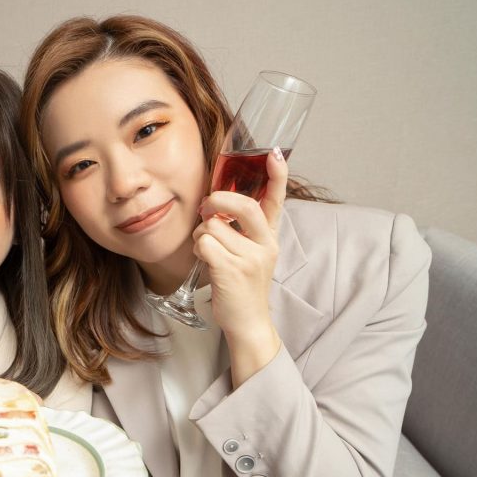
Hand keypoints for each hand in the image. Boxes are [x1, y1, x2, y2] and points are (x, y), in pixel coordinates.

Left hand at [193, 147, 286, 385]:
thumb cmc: (243, 286)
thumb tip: (216, 204)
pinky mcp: (232, 271)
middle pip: (242, 206)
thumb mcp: (252, 254)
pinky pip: (205, 244)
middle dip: (217, 201)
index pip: (277, 200)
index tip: (275, 154)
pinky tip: (206, 261)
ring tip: (209, 251)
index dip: (277, 176)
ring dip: (202, 235)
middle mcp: (266, 245)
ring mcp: (251, 258)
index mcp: (271, 237)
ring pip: (213, 227)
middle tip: (207, 209)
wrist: (248, 323)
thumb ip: (241, 229)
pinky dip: (199, 249)